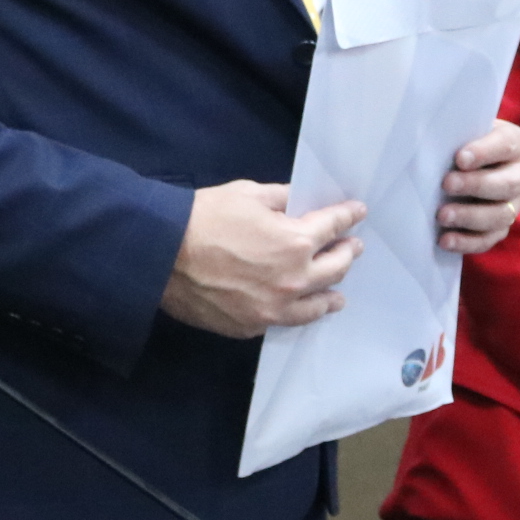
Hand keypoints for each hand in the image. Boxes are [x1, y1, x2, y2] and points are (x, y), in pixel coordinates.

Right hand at [161, 182, 364, 336]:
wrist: (162, 255)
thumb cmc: (205, 218)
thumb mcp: (249, 194)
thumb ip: (282, 199)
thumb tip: (297, 202)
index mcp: (297, 242)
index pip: (334, 227)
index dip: (348, 216)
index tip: (358, 212)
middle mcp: (294, 280)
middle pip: (335, 268)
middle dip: (347, 254)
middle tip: (353, 248)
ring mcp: (274, 309)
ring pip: (316, 305)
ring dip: (331, 295)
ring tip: (338, 294)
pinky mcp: (252, 326)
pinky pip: (284, 321)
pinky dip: (296, 312)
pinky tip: (299, 309)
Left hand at [438, 121, 519, 255]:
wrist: (467, 165)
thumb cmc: (464, 143)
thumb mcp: (464, 131)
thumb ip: (456, 134)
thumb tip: (433, 143)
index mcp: (516, 143)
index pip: (505, 145)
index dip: (484, 152)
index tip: (459, 158)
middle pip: (507, 184)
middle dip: (476, 185)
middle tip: (447, 184)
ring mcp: (514, 204)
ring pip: (501, 215)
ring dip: (470, 217)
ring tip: (443, 215)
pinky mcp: (501, 228)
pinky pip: (488, 239)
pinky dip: (467, 242)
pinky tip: (445, 239)